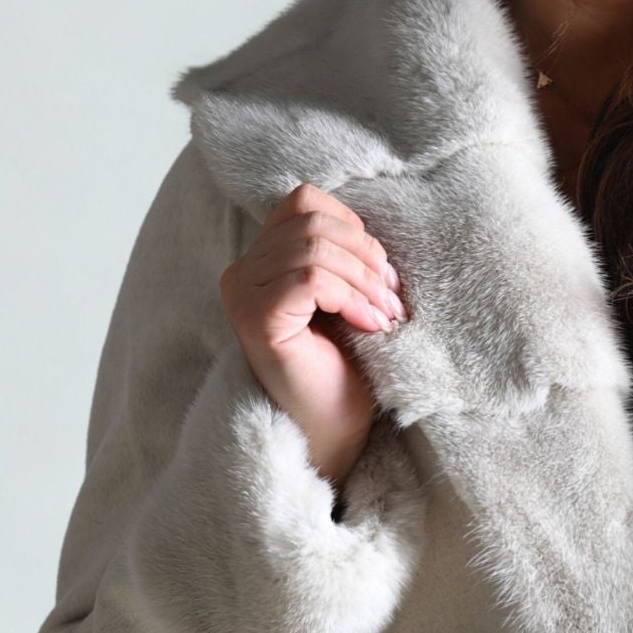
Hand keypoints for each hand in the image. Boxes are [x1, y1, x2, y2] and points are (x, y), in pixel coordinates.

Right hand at [219, 181, 408, 489]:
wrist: (332, 430)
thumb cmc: (343, 365)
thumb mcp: (345, 292)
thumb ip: (341, 252)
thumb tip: (370, 222)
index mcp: (260, 258)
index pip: (305, 201)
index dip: (352, 227)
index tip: (382, 272)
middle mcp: (240, 272)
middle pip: (312, 221)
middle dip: (366, 255)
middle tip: (392, 298)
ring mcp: (241, 294)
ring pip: (314, 248)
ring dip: (364, 280)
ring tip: (386, 315)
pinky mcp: (256, 318)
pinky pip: (309, 278)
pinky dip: (350, 296)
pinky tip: (369, 324)